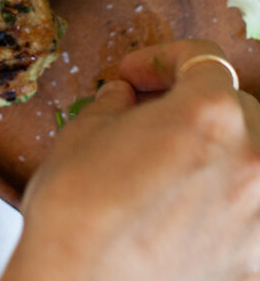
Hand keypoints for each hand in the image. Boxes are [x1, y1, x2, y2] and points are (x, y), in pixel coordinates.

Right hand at [2, 39, 259, 280]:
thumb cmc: (78, 214)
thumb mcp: (84, 132)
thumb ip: (115, 105)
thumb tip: (124, 99)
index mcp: (210, 114)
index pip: (204, 60)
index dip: (162, 59)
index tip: (136, 74)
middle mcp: (250, 161)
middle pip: (238, 109)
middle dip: (195, 105)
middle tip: (148, 116)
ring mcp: (259, 217)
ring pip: (250, 161)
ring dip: (218, 154)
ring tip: (170, 165)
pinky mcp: (255, 262)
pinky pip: (248, 216)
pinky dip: (224, 206)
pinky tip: (182, 212)